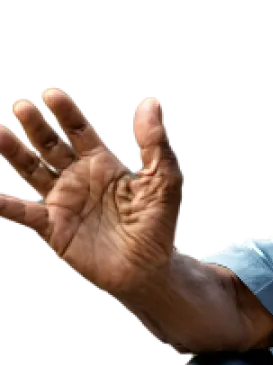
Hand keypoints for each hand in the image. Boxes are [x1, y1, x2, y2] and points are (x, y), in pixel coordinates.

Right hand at [0, 89, 182, 296]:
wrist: (150, 270)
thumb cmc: (158, 228)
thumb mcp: (164, 181)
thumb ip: (155, 143)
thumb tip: (151, 102)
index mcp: (104, 167)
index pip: (79, 133)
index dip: (66, 113)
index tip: (50, 94)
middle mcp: (79, 181)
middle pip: (51, 146)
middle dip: (36, 126)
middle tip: (20, 105)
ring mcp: (64, 203)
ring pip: (31, 171)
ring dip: (13, 152)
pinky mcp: (54, 228)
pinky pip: (21, 212)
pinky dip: (3, 204)